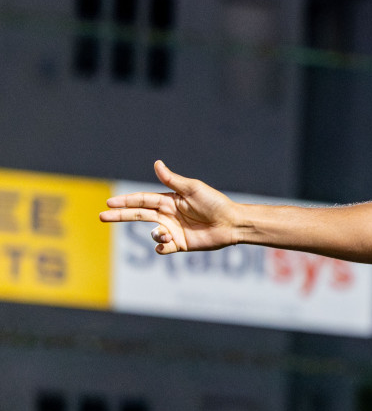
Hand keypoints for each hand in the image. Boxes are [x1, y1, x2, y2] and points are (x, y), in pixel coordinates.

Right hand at [99, 160, 242, 253]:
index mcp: (169, 200)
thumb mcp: (193, 189)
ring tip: (166, 233)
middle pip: (138, 215)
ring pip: (152, 232)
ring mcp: (173, 230)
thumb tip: (156, 163)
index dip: (126, 201)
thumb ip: (172, 180)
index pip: (142, 200)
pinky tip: (167, 243)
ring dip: (155, 234)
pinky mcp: (180, 244)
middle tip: (101, 216)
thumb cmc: (215, 203)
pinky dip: (161, 246)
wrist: (231, 223)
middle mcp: (168, 215)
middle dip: (120, 215)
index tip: (109, 202)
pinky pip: (163, 247)